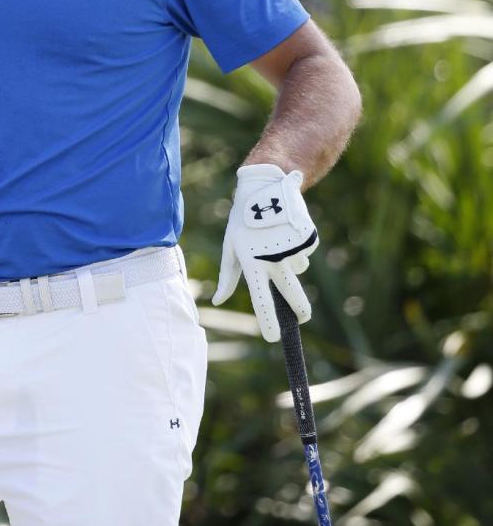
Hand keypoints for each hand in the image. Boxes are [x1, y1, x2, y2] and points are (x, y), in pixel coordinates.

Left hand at [212, 163, 318, 341]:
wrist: (266, 187)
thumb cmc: (242, 220)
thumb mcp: (230, 246)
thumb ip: (227, 276)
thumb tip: (219, 300)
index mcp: (252, 262)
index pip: (261, 299)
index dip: (268, 320)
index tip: (273, 338)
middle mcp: (274, 259)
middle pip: (293, 295)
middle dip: (299, 311)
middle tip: (301, 319)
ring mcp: (293, 249)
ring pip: (297, 270)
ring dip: (289, 264)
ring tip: (274, 242)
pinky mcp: (307, 239)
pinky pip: (303, 254)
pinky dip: (296, 249)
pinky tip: (285, 232)